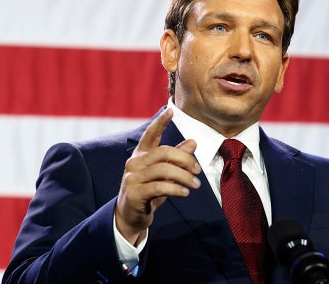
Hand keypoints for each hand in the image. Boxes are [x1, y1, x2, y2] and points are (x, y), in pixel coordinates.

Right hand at [115, 108, 201, 244]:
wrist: (130, 217)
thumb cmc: (149, 191)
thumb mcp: (164, 174)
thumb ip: (176, 158)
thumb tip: (193, 142)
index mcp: (141, 155)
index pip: (150, 134)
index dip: (160, 122)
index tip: (170, 111)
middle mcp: (134, 163)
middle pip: (164, 152)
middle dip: (185, 160)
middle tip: (198, 170)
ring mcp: (132, 178)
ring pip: (164, 170)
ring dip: (184, 177)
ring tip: (196, 185)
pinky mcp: (134, 193)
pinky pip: (160, 187)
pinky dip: (176, 189)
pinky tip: (185, 192)